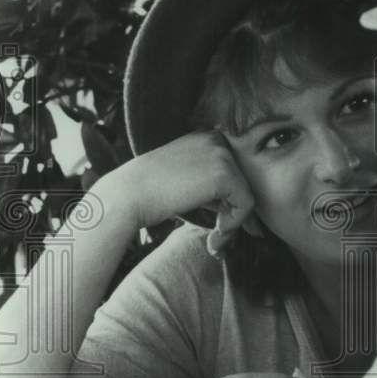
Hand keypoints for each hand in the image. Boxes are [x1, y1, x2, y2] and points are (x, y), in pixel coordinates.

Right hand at [103, 131, 256, 248]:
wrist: (128, 196)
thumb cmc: (153, 195)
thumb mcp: (189, 185)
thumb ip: (216, 192)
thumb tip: (246, 215)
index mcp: (207, 137)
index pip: (236, 172)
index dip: (233, 202)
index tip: (224, 227)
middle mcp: (217, 139)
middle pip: (246, 182)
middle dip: (237, 215)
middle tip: (220, 239)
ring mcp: (222, 153)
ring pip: (248, 194)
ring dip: (234, 223)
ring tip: (214, 240)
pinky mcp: (224, 173)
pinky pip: (246, 204)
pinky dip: (233, 224)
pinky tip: (214, 233)